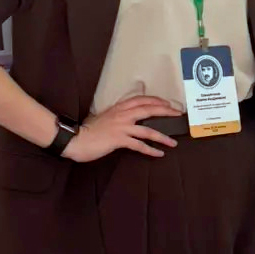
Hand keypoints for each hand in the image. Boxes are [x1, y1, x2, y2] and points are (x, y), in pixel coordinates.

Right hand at [62, 96, 179, 161]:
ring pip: (148, 130)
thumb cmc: (90, 129)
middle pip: (149, 110)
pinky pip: (139, 145)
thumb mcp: (106, 116)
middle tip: (178, 114)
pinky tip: (159, 153)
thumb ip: (119, 115)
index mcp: (120, 107)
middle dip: (166, 112)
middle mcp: (123, 114)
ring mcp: (122, 127)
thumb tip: (132, 117)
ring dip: (162, 137)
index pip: (142, 100)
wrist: (76, 139)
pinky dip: (150, 150)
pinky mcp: (119, 140)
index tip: (168, 103)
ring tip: (173, 143)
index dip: (157, 101)